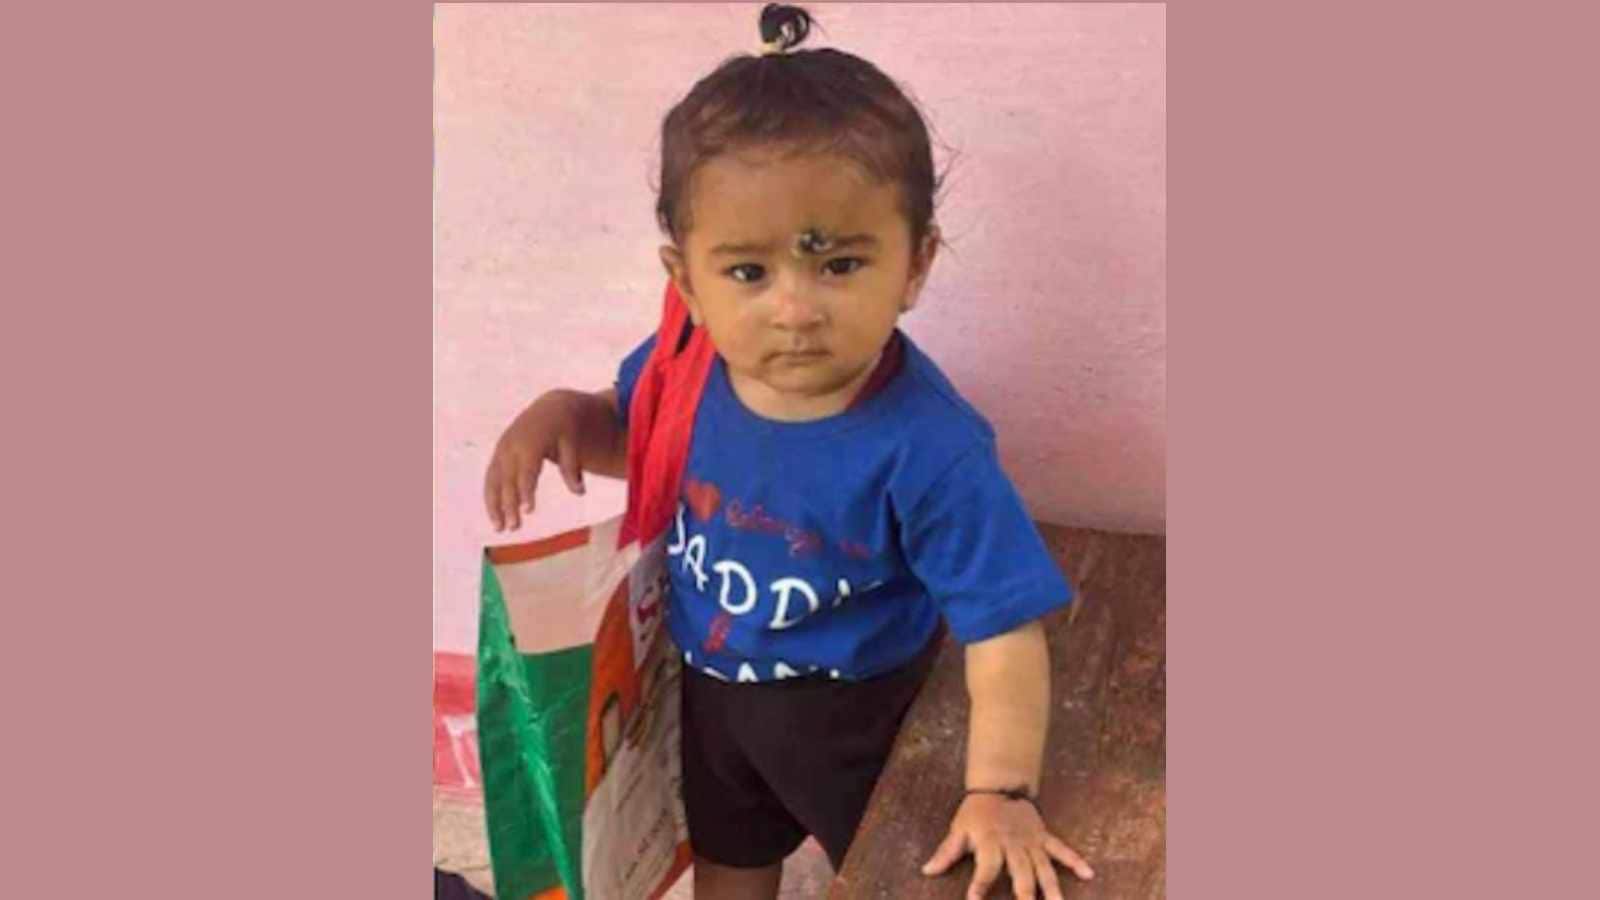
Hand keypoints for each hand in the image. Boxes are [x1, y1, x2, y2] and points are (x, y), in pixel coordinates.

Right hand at [483, 391, 590, 531]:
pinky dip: (492, 498)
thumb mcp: (572, 443)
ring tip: (500, 528)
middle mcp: (512, 446)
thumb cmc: (564, 429)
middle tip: (514, 527)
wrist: (550, 410)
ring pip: (494, 481)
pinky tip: (497, 517)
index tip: (528, 512)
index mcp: (530, 441)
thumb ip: (572, 467)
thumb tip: (580, 491)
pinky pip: (491, 479)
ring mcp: (502, 450)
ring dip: (495, 505)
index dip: (526, 491)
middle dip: (509, 504)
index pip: (527, 471)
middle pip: (508, 479)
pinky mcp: (498, 456)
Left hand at [922, 793, 1093, 899]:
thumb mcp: (958, 831)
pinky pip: (1062, 850)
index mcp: (990, 845)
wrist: (999, 784)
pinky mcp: (1045, 837)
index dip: (980, 887)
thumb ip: (946, 853)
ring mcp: (1032, 843)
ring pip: (1044, 868)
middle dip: (1026, 896)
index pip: (985, 870)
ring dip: (1052, 889)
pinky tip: (1089, 874)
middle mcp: (1013, 846)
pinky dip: (1075, 861)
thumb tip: (926, 871)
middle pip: (1022, 874)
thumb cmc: (975, 813)